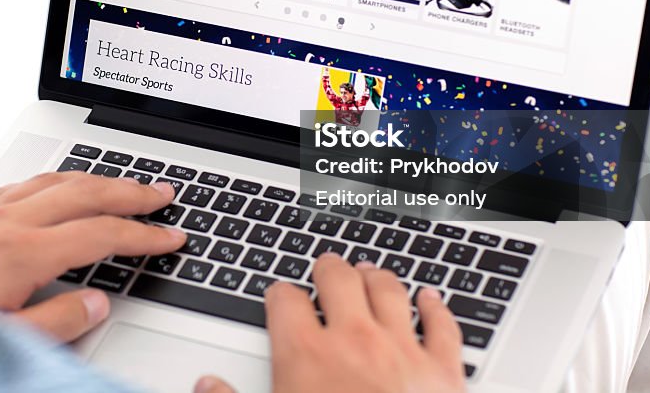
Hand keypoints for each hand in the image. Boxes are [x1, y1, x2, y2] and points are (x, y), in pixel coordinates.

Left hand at [0, 172, 184, 340]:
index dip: (142, 235)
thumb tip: (96, 304)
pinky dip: (55, 179)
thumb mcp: (0, 340)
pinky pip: (23, 183)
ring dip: (96, 178)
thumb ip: (55, 323)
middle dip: (130, 191)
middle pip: (84, 193)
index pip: (100, 236)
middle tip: (162, 193)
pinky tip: (58, 184)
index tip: (171, 236)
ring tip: (122, 182)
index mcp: (21, 254)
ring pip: (55, 179)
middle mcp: (6, 223)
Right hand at [194, 254, 464, 392]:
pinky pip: (442, 327)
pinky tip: (431, 298)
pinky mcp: (443, 372)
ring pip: (389, 291)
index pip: (285, 300)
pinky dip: (436, 308)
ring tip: (370, 272)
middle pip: (339, 280)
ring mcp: (401, 351)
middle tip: (326, 268)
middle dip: (329, 270)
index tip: (280, 297)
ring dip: (377, 278)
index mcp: (305, 356)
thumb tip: (207, 385)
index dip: (279, 295)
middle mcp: (354, 341)